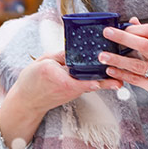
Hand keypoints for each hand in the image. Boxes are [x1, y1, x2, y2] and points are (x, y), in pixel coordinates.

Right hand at [0, 51, 121, 148]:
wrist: (26, 102)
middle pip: (92, 84)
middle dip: (107, 81)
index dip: (98, 81)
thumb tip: (75, 47)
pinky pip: (86, 87)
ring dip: (104, 82)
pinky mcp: (72, 94)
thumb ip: (61, 55)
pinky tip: (106, 78)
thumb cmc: (31, 82)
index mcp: (62, 79)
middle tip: (121, 79)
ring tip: (119, 78)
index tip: (110, 78)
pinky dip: (96, 82)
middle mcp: (70, 88)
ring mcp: (72, 93)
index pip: (83, 81)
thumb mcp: (44, 62)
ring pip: (91, 86)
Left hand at [99, 18, 147, 148]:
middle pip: (144, 44)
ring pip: (137, 64)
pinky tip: (110, 71)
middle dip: (123, 38)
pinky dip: (121, 74)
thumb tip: (132, 20)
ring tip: (102, 56)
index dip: (134, 28)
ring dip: (117, 59)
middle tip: (106, 33)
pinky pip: (136, 80)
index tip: (118, 27)